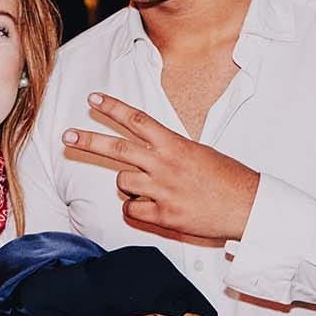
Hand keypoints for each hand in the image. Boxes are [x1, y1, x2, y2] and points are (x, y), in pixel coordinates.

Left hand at [62, 93, 260, 241]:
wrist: (248, 206)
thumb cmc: (228, 178)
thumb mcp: (199, 153)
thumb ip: (170, 150)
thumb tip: (149, 152)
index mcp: (175, 144)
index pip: (137, 120)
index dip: (112, 108)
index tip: (93, 99)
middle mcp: (165, 164)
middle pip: (117, 149)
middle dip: (88, 141)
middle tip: (67, 135)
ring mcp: (162, 190)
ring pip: (123, 182)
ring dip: (129, 185)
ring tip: (149, 188)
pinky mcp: (164, 215)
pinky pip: (132, 210)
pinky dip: (136, 210)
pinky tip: (153, 208)